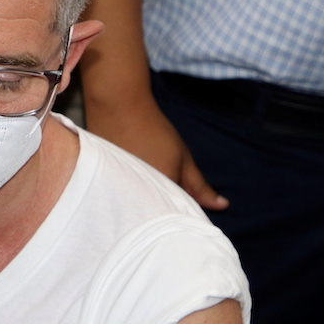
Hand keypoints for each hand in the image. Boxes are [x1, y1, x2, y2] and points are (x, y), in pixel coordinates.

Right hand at [84, 97, 227, 210]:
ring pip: (134, 204)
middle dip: (161, 205)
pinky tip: (128, 173)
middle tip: (163, 184)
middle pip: (151, 212)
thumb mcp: (183, 160)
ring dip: (143, 197)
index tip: (184, 200)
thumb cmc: (154, 131)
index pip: (174, 215)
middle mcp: (133, 199)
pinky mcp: (101, 183)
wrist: (118, 107)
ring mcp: (115, 191)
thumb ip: (199, 187)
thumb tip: (223, 205)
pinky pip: (118, 194)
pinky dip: (126, 188)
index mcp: (157, 197)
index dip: (181, 209)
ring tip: (145, 176)